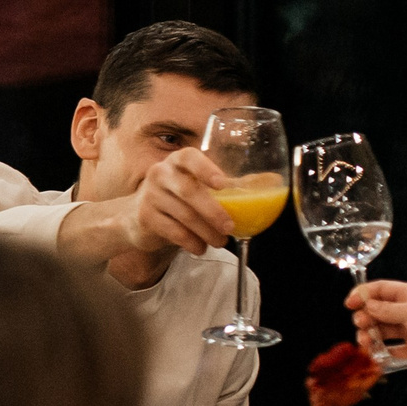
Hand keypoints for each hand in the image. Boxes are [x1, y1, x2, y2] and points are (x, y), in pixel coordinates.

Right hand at [118, 148, 236, 257]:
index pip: (189, 157)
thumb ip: (223, 186)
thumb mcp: (195, 186)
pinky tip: (200, 247)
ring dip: (207, 232)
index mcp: (177, 161)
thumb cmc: (177, 199)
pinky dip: (192, 242)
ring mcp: (150, 195)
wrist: (137, 216)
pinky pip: (174, 231)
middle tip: (229, 227)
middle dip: (213, 212)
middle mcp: (160, 174)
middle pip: (188, 191)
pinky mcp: (145, 217)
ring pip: (184, 215)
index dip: (206, 170)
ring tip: (220, 242)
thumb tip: (269, 182)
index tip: (223, 184)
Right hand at [348, 281, 406, 392]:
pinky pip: (393, 348)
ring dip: (371, 335)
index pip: (380, 289)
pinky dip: (383, 351)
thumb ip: (384, 309)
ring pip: (383, 330)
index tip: (348, 305)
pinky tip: (376, 354)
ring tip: (366, 343)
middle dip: (365, 317)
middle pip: (378, 310)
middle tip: (361, 326)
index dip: (362, 295)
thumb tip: (366, 304)